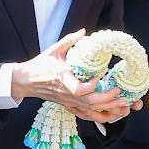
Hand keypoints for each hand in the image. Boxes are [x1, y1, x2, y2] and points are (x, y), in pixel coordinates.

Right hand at [9, 30, 139, 122]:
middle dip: (107, 100)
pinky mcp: (68, 106)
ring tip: (122, 106)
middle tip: (120, 93)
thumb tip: (84, 32)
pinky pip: (85, 115)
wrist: (26, 81)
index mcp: (63, 79)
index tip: (100, 77)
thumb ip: (69, 40)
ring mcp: (68, 102)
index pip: (79, 89)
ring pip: (90, 111)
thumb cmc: (40, 65)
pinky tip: (111, 116)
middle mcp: (67, 94)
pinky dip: (99, 117)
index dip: (92, 86)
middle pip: (90, 102)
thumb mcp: (54, 50)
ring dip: (107, 110)